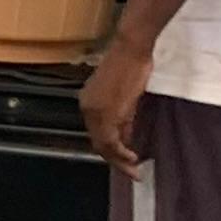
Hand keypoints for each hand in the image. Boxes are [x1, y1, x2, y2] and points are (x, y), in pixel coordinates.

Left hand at [81, 37, 151, 170]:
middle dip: (114, 159)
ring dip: (119, 160)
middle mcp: (87, 108)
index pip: (97, 132)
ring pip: (103, 144)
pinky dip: (121, 153)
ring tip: (133, 170)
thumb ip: (124, 116)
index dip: (111, 148)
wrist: (131, 48)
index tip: (124, 158)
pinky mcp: (107, 112)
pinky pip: (110, 140)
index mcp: (88, 102)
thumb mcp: (126, 94)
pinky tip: (132, 158)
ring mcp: (95, 110)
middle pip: (98, 141)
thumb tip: (127, 136)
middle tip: (131, 171)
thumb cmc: (132, 64)